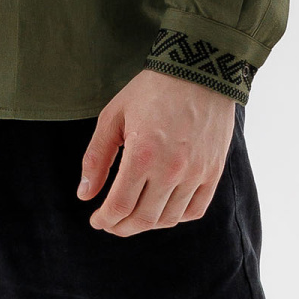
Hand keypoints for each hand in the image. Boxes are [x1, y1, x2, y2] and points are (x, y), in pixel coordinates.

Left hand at [77, 68, 236, 236]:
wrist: (199, 70)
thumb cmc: (151, 90)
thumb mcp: (113, 117)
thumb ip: (96, 158)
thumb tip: (85, 195)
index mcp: (142, 156)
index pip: (120, 206)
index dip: (104, 219)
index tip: (96, 220)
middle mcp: (171, 170)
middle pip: (143, 219)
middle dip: (121, 227)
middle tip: (110, 224)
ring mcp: (196, 173)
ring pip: (168, 219)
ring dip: (147, 225)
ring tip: (134, 217)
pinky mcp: (213, 171)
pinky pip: (195, 210)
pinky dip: (176, 217)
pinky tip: (162, 209)